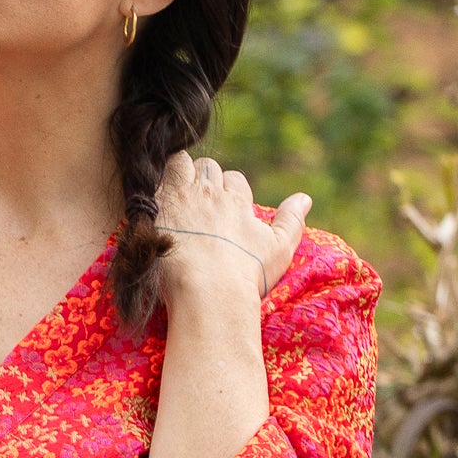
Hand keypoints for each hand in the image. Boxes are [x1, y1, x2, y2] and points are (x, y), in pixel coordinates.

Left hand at [152, 152, 311, 302]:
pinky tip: (155, 204)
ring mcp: (178, 199)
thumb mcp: (279, 248)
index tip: (223, 205)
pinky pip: (151, 184)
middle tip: (198, 200)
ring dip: (179, 173)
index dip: (228, 190)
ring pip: (179, 165)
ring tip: (177, 194)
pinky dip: (155, 188)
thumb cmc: (246, 274)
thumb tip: (305, 198)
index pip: (233, 179)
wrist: (208, 292)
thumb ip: (291, 220)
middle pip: (206, 168)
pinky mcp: (153, 210)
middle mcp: (208, 193)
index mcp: (236, 200)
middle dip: (203, 178)